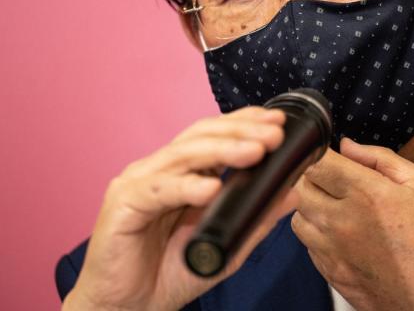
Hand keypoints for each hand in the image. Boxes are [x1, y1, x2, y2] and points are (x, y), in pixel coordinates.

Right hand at [64, 107, 296, 310]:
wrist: (127, 309)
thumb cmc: (167, 274)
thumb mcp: (225, 246)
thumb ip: (255, 219)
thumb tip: (291, 194)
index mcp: (180, 173)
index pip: (213, 135)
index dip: (244, 123)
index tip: (278, 122)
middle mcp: (158, 170)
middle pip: (200, 136)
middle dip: (240, 131)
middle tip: (273, 134)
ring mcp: (138, 183)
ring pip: (183, 155)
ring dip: (222, 150)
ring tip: (255, 152)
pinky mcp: (123, 205)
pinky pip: (158, 190)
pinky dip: (186, 186)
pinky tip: (211, 188)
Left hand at [291, 138, 413, 310]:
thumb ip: (380, 159)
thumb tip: (348, 146)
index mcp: (367, 195)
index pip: (316, 162)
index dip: (318, 152)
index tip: (328, 152)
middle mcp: (343, 223)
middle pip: (299, 188)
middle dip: (312, 176)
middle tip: (334, 178)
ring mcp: (335, 253)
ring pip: (298, 218)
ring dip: (311, 207)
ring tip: (339, 206)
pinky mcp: (333, 276)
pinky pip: (309, 247)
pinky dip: (319, 235)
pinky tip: (344, 233)